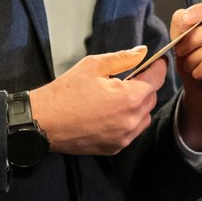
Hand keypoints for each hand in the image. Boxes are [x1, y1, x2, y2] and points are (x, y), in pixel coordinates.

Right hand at [28, 47, 165, 155]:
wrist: (44, 123)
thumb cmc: (66, 92)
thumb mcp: (93, 66)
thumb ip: (123, 58)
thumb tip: (143, 52)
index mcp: (129, 98)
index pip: (156, 80)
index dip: (158, 67)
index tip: (156, 61)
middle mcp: (131, 121)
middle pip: (152, 99)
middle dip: (145, 85)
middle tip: (129, 77)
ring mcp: (124, 138)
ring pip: (144, 117)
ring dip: (138, 105)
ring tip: (118, 97)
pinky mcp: (115, 148)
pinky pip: (132, 132)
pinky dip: (128, 121)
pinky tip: (111, 113)